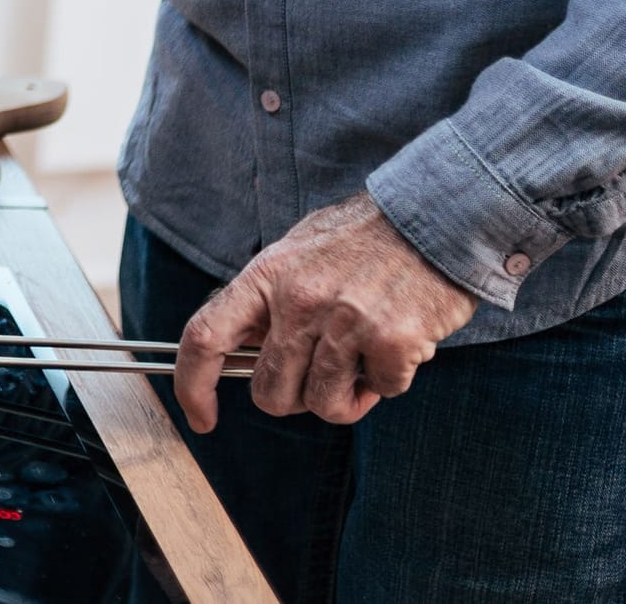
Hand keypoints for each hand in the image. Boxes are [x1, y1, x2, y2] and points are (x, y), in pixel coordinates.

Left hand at [174, 191, 477, 430]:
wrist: (435, 213)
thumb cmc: (365, 235)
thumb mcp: (297, 251)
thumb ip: (267, 297)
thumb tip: (242, 344)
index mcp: (266, 276)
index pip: (205, 338)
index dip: (194, 385)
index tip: (201, 417)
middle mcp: (298, 300)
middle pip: (270, 393)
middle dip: (294, 399)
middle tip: (321, 375)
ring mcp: (345, 322)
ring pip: (324, 405)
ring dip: (346, 397)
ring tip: (364, 362)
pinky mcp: (392, 341)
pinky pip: (381, 392)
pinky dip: (390, 381)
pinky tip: (399, 347)